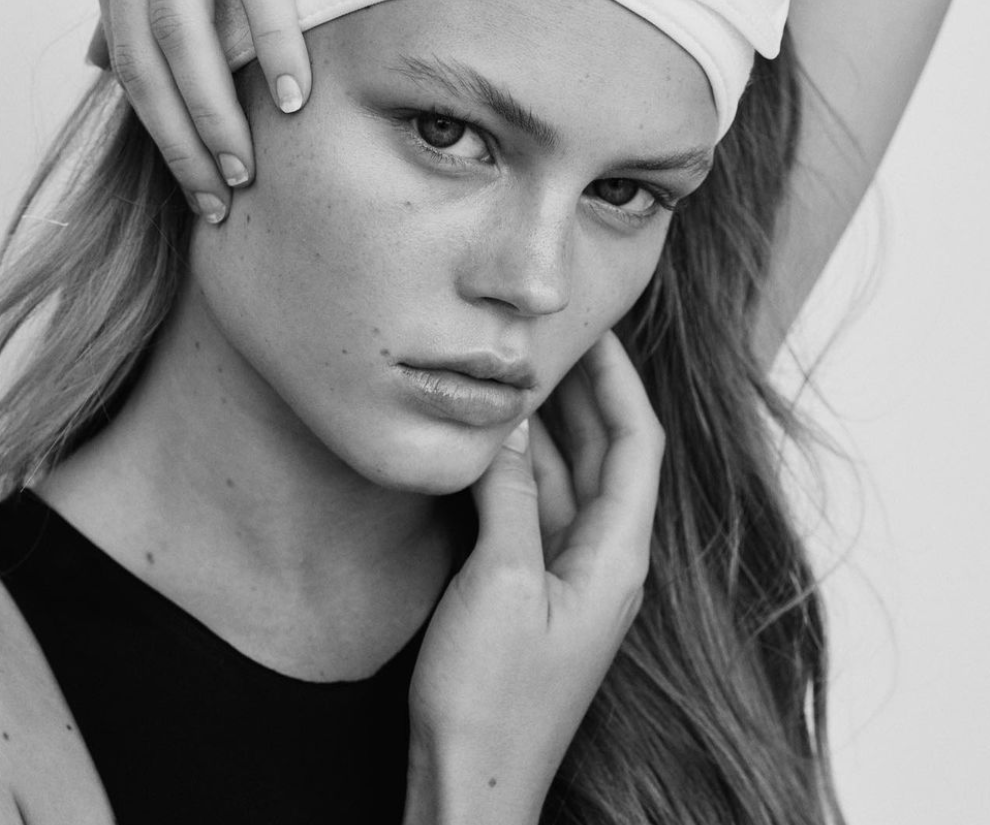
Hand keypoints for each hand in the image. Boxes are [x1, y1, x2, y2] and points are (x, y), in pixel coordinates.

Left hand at [84, 0, 344, 216]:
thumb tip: (98, 57)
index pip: (122, 54)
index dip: (156, 131)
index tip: (198, 185)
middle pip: (145, 56)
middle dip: (181, 140)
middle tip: (223, 202)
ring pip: (182, 24)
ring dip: (215, 108)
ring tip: (249, 168)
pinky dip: (268, 35)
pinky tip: (291, 88)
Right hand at [405, 330, 663, 824]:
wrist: (471, 787)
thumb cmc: (492, 701)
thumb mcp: (499, 582)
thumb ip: (506, 496)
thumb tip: (503, 422)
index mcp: (617, 558)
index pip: (635, 444)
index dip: (620, 380)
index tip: (594, 329)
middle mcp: (602, 561)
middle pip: (604, 455)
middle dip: (582, 393)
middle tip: (548, 337)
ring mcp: (567, 577)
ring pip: (565, 479)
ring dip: (543, 427)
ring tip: (514, 370)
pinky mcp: (531, 592)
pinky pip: (533, 510)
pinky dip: (515, 470)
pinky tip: (488, 441)